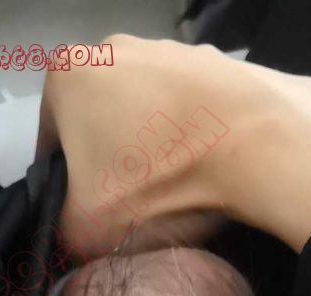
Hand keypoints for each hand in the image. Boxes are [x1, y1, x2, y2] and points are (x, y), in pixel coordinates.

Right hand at [39, 34, 310, 255]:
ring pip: (148, 116)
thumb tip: (74, 233)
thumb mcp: (85, 230)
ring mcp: (172, 48)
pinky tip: (212, 171)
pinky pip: (195, 112)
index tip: (93, 214)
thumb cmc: (155, 181)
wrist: (258, 145)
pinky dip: (196, 139)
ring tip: (180, 192)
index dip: (67, 187)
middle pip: (101, 125)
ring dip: (155, 151)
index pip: (52, 143)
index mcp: (68, 74)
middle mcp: (114, 47)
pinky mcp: (221, 62)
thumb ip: (61, 231)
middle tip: (137, 208)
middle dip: (113, 165)